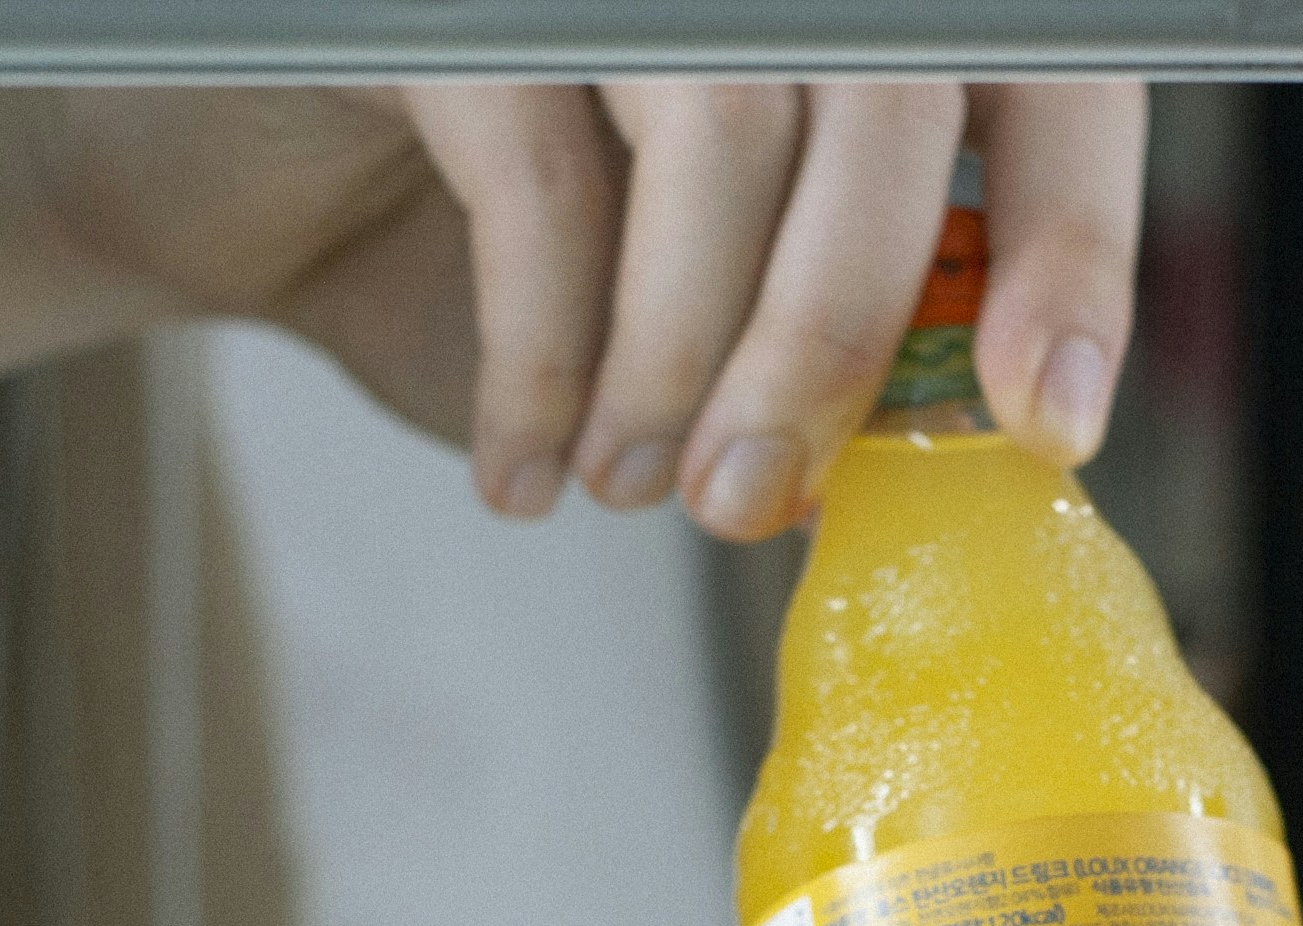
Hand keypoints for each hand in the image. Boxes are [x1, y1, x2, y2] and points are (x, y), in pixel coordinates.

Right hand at [34, 81, 1145, 538]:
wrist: (229, 184)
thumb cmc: (497, 246)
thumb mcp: (706, 306)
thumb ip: (847, 344)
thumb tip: (976, 446)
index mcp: (840, 21)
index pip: (1043, 76)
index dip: (1074, 245)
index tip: (1049, 420)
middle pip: (881, 105)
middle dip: (839, 335)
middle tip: (759, 500)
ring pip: (721, 132)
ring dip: (684, 352)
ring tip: (640, 488)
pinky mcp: (448, 5)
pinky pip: (541, 183)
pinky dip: (546, 359)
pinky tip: (526, 470)